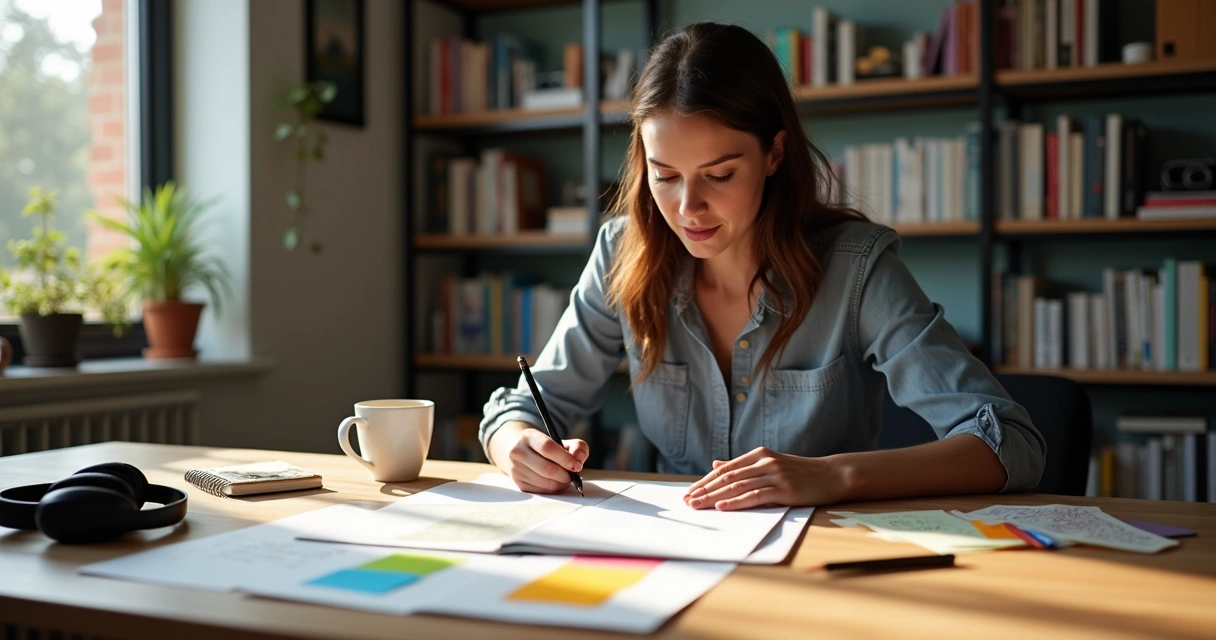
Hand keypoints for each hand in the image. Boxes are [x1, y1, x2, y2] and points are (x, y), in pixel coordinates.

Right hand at [487, 421, 588, 493]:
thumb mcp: (563, 441)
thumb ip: (577, 447)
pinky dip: (553, 489)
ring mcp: (516, 469)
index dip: (565, 458)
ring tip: (565, 478)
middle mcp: (518, 452)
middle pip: (546, 468)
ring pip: (545, 482)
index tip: (577, 466)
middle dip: (565, 475)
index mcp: (529, 436)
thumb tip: (579, 459)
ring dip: (561, 484)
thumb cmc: (546, 448)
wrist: (523, 452)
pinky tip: (555, 482)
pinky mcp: (518, 483)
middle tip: (573, 475)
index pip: (547, 448)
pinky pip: (541, 491)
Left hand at [682, 447, 847, 510]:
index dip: (705, 481)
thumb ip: (743, 466)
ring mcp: (774, 474)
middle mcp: (764, 462)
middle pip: (727, 478)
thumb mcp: (769, 464)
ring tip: (698, 506)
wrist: (832, 474)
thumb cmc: (800, 472)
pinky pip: (755, 496)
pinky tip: (722, 507)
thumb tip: (715, 465)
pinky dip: (736, 502)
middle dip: (705, 490)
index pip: (725, 469)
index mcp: (758, 455)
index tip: (689, 492)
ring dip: (714, 497)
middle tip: (687, 502)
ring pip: (737, 486)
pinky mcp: (784, 489)